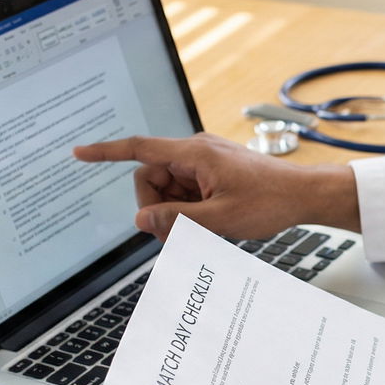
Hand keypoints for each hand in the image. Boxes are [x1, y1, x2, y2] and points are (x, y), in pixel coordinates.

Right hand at [71, 133, 359, 239]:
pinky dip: (189, 210)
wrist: (305, 196)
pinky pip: (186, 192)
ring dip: (175, 213)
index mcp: (195, 154)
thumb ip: (176, 220)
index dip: (106, 152)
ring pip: (168, 189)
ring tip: (203, 231)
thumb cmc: (269, 203)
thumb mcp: (220, 219)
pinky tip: (210, 223)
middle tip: (179, 235)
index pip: (139, 149)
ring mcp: (205, 162)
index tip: (79, 153)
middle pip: (151, 178)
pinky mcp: (214, 173)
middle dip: (156, 208)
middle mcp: (196, 152)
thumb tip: (141, 220)